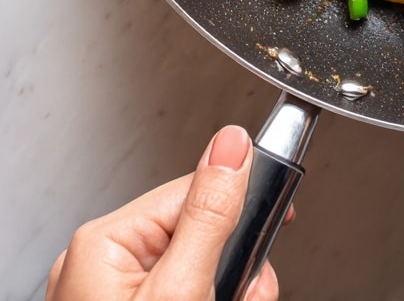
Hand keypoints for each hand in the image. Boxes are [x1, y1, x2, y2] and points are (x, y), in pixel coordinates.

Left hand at [46, 125, 282, 300]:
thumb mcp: (181, 290)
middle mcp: (101, 262)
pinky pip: (183, 285)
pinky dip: (210, 296)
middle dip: (233, 263)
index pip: (194, 190)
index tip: (278, 221)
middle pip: (200, 228)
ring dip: (229, 286)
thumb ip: (209, 216)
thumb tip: (232, 142)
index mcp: (103, 242)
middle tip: (244, 295)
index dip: (240, 210)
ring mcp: (112, 292)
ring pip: (198, 261)